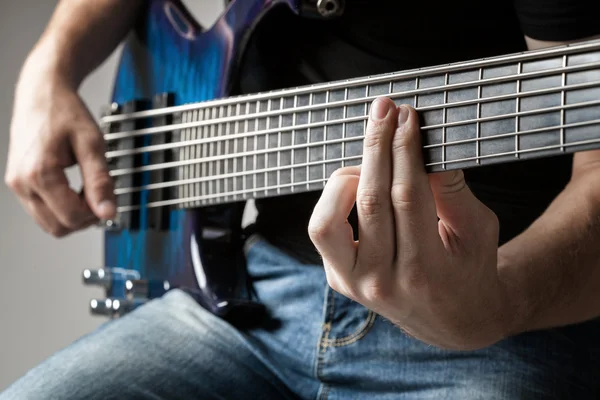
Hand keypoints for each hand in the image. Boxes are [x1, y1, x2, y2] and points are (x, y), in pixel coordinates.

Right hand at [4, 54, 115, 236]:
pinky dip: (61, 208)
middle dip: (84, 218)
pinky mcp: (18, 183)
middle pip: (58, 227)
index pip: (71, 217)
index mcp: (39, 172)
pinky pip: (41, 211)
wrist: (42, 93)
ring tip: (88, 191)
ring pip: (48, 224)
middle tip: (101, 197)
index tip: (110, 200)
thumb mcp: (92, 144)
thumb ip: (100, 181)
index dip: (96, 214)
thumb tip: (108, 212)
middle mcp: (22, 182)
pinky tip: (74, 190)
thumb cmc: (65, 112)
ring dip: (72, 216)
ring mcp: (17, 184)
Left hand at [308, 97, 512, 349]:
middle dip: (377, 146)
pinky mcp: (337, 280)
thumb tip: (423, 148)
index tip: (407, 115)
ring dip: (348, 176)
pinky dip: (336, 199)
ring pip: (327, 220)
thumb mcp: (476, 231)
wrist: (453, 320)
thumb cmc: (470, 268)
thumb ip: (453, 191)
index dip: (405, 150)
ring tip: (372, 157)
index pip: (408, 196)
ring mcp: (354, 285)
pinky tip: (359, 183)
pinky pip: (323, 230)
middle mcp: (382, 282)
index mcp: (425, 271)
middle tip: (385, 110)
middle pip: (370, 201)